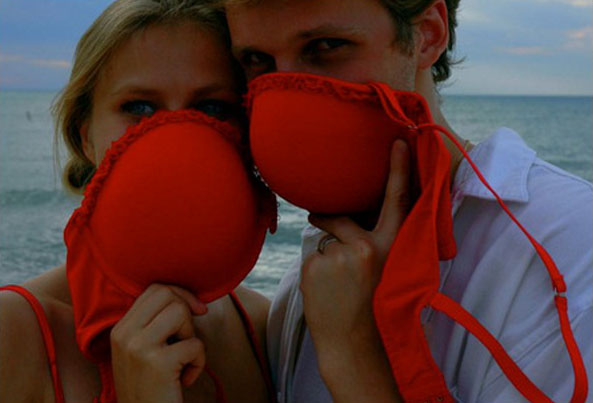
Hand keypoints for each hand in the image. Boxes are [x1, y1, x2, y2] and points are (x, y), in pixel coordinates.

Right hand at [111, 284, 207, 402]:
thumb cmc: (152, 387)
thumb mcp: (144, 351)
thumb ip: (156, 324)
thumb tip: (193, 301)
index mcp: (120, 328)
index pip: (155, 289)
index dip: (181, 295)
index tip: (195, 311)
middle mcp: (125, 334)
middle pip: (167, 294)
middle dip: (186, 312)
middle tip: (186, 339)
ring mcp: (139, 347)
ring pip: (180, 312)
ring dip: (191, 335)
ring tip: (183, 358)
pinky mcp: (158, 364)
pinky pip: (195, 344)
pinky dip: (199, 362)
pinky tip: (185, 380)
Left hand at [300, 140, 409, 400]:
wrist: (355, 346)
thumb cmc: (375, 308)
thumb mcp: (391, 273)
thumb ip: (382, 244)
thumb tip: (354, 221)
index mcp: (393, 247)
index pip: (397, 201)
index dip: (398, 169)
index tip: (399, 141)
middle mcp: (366, 246)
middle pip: (341, 216)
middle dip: (328, 217)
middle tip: (321, 223)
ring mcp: (338, 256)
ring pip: (326, 240)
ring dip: (327, 257)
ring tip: (337, 285)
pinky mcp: (315, 266)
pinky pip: (313, 256)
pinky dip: (316, 270)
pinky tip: (325, 291)